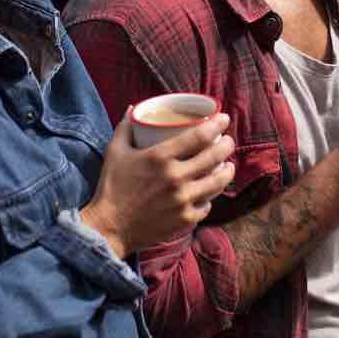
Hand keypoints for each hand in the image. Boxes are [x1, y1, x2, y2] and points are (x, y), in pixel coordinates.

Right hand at [81, 109, 234, 256]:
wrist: (110, 228)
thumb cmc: (111, 187)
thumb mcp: (115, 152)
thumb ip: (125, 127)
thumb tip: (134, 109)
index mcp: (160, 157)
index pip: (199, 136)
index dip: (217, 125)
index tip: (223, 119)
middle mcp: (175, 178)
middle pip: (214, 157)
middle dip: (227, 145)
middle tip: (228, 141)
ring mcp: (183, 200)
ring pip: (218, 182)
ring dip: (227, 171)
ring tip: (228, 166)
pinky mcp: (186, 219)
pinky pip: (207, 205)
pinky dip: (210, 197)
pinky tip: (210, 192)